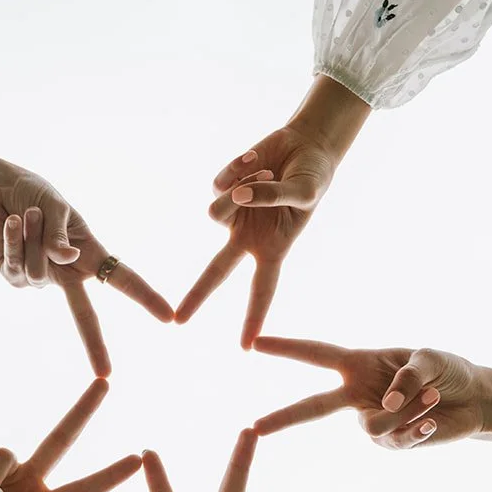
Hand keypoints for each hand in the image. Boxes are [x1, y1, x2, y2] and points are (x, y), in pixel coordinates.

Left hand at [0, 166, 172, 375]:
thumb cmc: (34, 194)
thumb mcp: (57, 207)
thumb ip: (62, 235)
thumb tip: (64, 259)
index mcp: (89, 256)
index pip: (124, 280)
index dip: (146, 298)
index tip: (169, 317)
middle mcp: (66, 274)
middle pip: (85, 315)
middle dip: (95, 345)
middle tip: (106, 374)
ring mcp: (38, 279)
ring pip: (39, 271)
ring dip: (34, 234)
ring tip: (28, 214)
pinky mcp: (12, 276)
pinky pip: (16, 265)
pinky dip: (14, 238)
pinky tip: (11, 222)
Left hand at [175, 124, 337, 348]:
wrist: (305, 145)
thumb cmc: (313, 176)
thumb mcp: (304, 191)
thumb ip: (273, 196)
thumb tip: (238, 195)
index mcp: (273, 248)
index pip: (262, 290)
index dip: (254, 318)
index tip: (246, 346)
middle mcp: (248, 237)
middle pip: (217, 271)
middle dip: (199, 294)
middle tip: (179, 320)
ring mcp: (234, 214)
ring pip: (215, 213)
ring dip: (242, 190)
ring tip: (267, 172)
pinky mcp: (224, 189)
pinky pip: (219, 184)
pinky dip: (239, 169)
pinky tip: (256, 159)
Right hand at [251, 338, 483, 448]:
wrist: (474, 400)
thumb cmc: (447, 370)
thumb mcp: (429, 358)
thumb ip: (406, 376)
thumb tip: (385, 406)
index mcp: (359, 364)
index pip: (316, 355)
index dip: (285, 348)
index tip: (254, 343)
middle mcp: (358, 394)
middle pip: (313, 407)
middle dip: (283, 417)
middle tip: (255, 428)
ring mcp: (373, 420)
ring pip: (373, 423)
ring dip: (407, 409)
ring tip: (432, 397)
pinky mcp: (392, 442)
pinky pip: (395, 439)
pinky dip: (415, 427)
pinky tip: (431, 421)